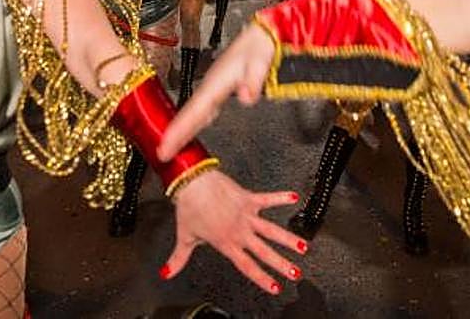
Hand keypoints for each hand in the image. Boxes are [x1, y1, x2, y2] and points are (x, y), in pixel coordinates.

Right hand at [159, 23, 274, 157]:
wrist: (261, 34)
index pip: (194, 111)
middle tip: (161, 154)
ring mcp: (214, 86)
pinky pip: (202, 109)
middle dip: (175, 134)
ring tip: (169, 147)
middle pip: (190, 114)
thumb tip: (246, 98)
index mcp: (217, 81)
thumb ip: (253, 80)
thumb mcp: (260, 60)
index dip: (179, 130)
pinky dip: (193, 121)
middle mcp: (211, 85)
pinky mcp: (220, 87)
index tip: (166, 147)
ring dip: (182, 129)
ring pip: (194, 112)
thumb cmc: (260, 45)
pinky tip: (192, 128)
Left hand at [163, 169, 305, 294]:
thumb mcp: (184, 236)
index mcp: (226, 243)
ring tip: (303, 247)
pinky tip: (293, 197)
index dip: (261, 278)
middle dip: (281, 264)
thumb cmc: (189, 207)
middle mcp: (239, 231)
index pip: (247, 265)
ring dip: (288, 238)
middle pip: (264, 251)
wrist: (191, 182)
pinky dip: (280, 197)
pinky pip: (267, 198)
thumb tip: (166, 273)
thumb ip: (178, 258)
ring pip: (271, 230)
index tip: (275, 288)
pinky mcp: (247, 198)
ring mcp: (245, 215)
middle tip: (295, 273)